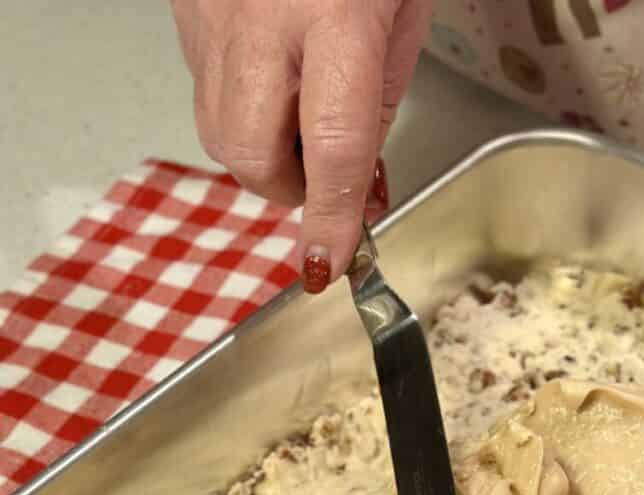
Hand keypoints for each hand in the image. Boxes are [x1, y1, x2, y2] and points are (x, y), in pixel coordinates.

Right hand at [170, 0, 432, 291]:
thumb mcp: (402, 21)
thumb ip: (375, 108)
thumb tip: (356, 184)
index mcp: (336, 16)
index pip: (333, 148)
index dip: (330, 218)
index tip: (326, 263)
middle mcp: (262, 16)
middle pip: (247, 152)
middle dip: (287, 188)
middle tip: (322, 179)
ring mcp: (212, 9)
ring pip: (215, 128)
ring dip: (263, 151)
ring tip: (300, 119)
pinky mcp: (185, 7)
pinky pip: (203, 86)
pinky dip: (241, 107)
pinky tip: (273, 79)